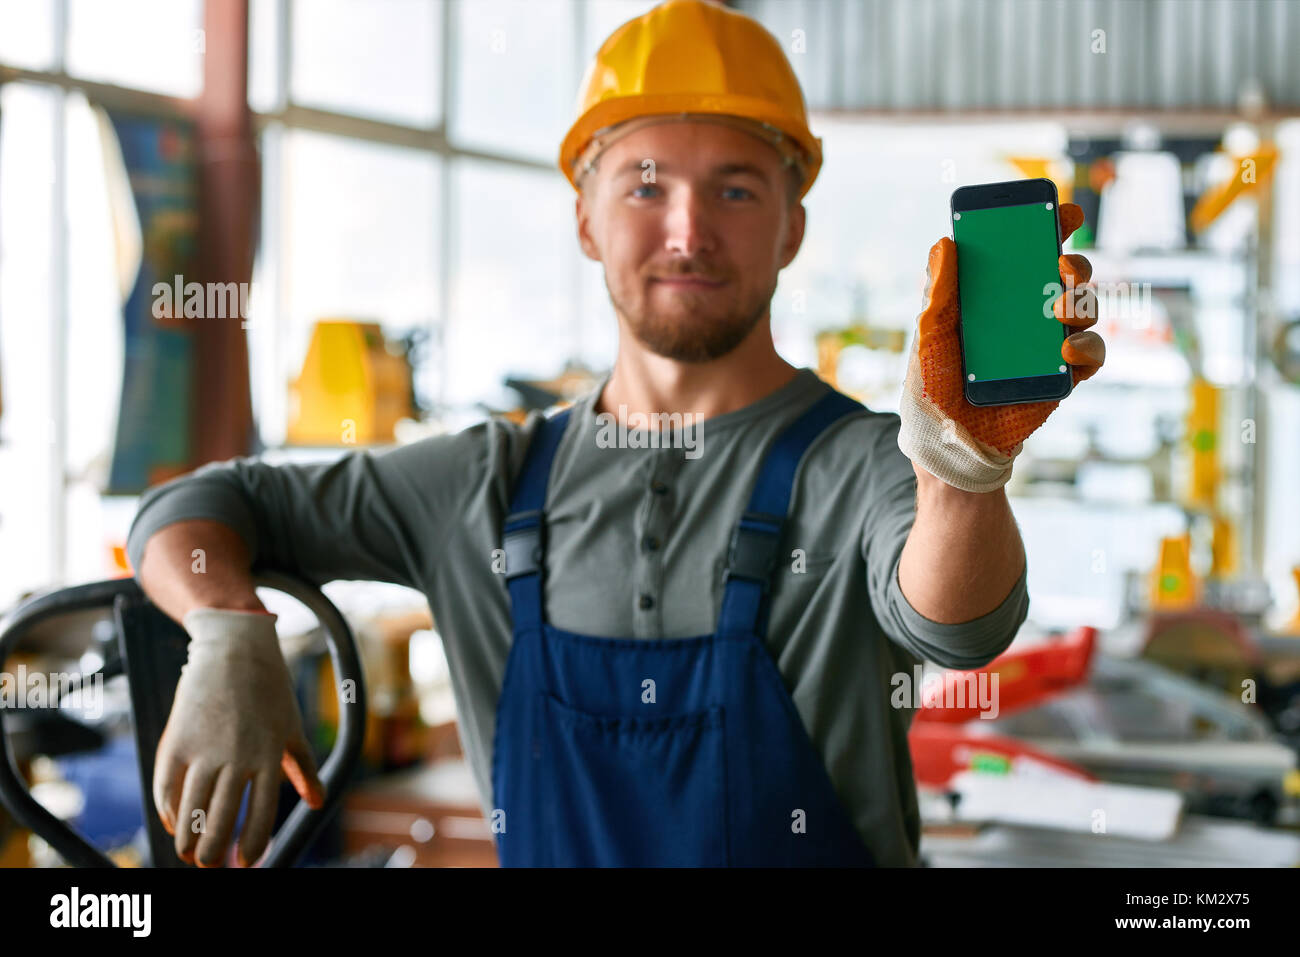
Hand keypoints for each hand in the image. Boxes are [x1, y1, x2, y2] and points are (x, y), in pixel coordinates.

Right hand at [153, 608, 324, 867]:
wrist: (234, 649)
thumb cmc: (270, 690)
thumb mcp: (293, 727)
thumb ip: (305, 768)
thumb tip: (317, 803)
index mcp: (269, 755)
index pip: (260, 813)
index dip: (252, 844)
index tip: (246, 863)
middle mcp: (237, 756)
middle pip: (219, 819)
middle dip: (212, 851)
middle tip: (210, 865)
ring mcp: (204, 748)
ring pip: (189, 809)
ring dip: (187, 839)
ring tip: (189, 854)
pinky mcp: (176, 739)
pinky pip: (166, 786)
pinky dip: (167, 810)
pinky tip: (173, 823)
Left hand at [897, 201, 1104, 491]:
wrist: (947, 444)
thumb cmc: (931, 387)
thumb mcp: (929, 335)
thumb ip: (938, 292)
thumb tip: (945, 242)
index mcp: (995, 297)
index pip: (1027, 254)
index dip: (1049, 229)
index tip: (1061, 212)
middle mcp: (1026, 316)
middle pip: (1066, 276)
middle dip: (1074, 263)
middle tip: (1063, 265)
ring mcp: (1047, 345)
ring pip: (1085, 309)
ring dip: (1083, 300)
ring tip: (1063, 308)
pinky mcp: (1062, 377)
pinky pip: (1091, 354)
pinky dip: (1087, 346)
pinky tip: (1067, 347)